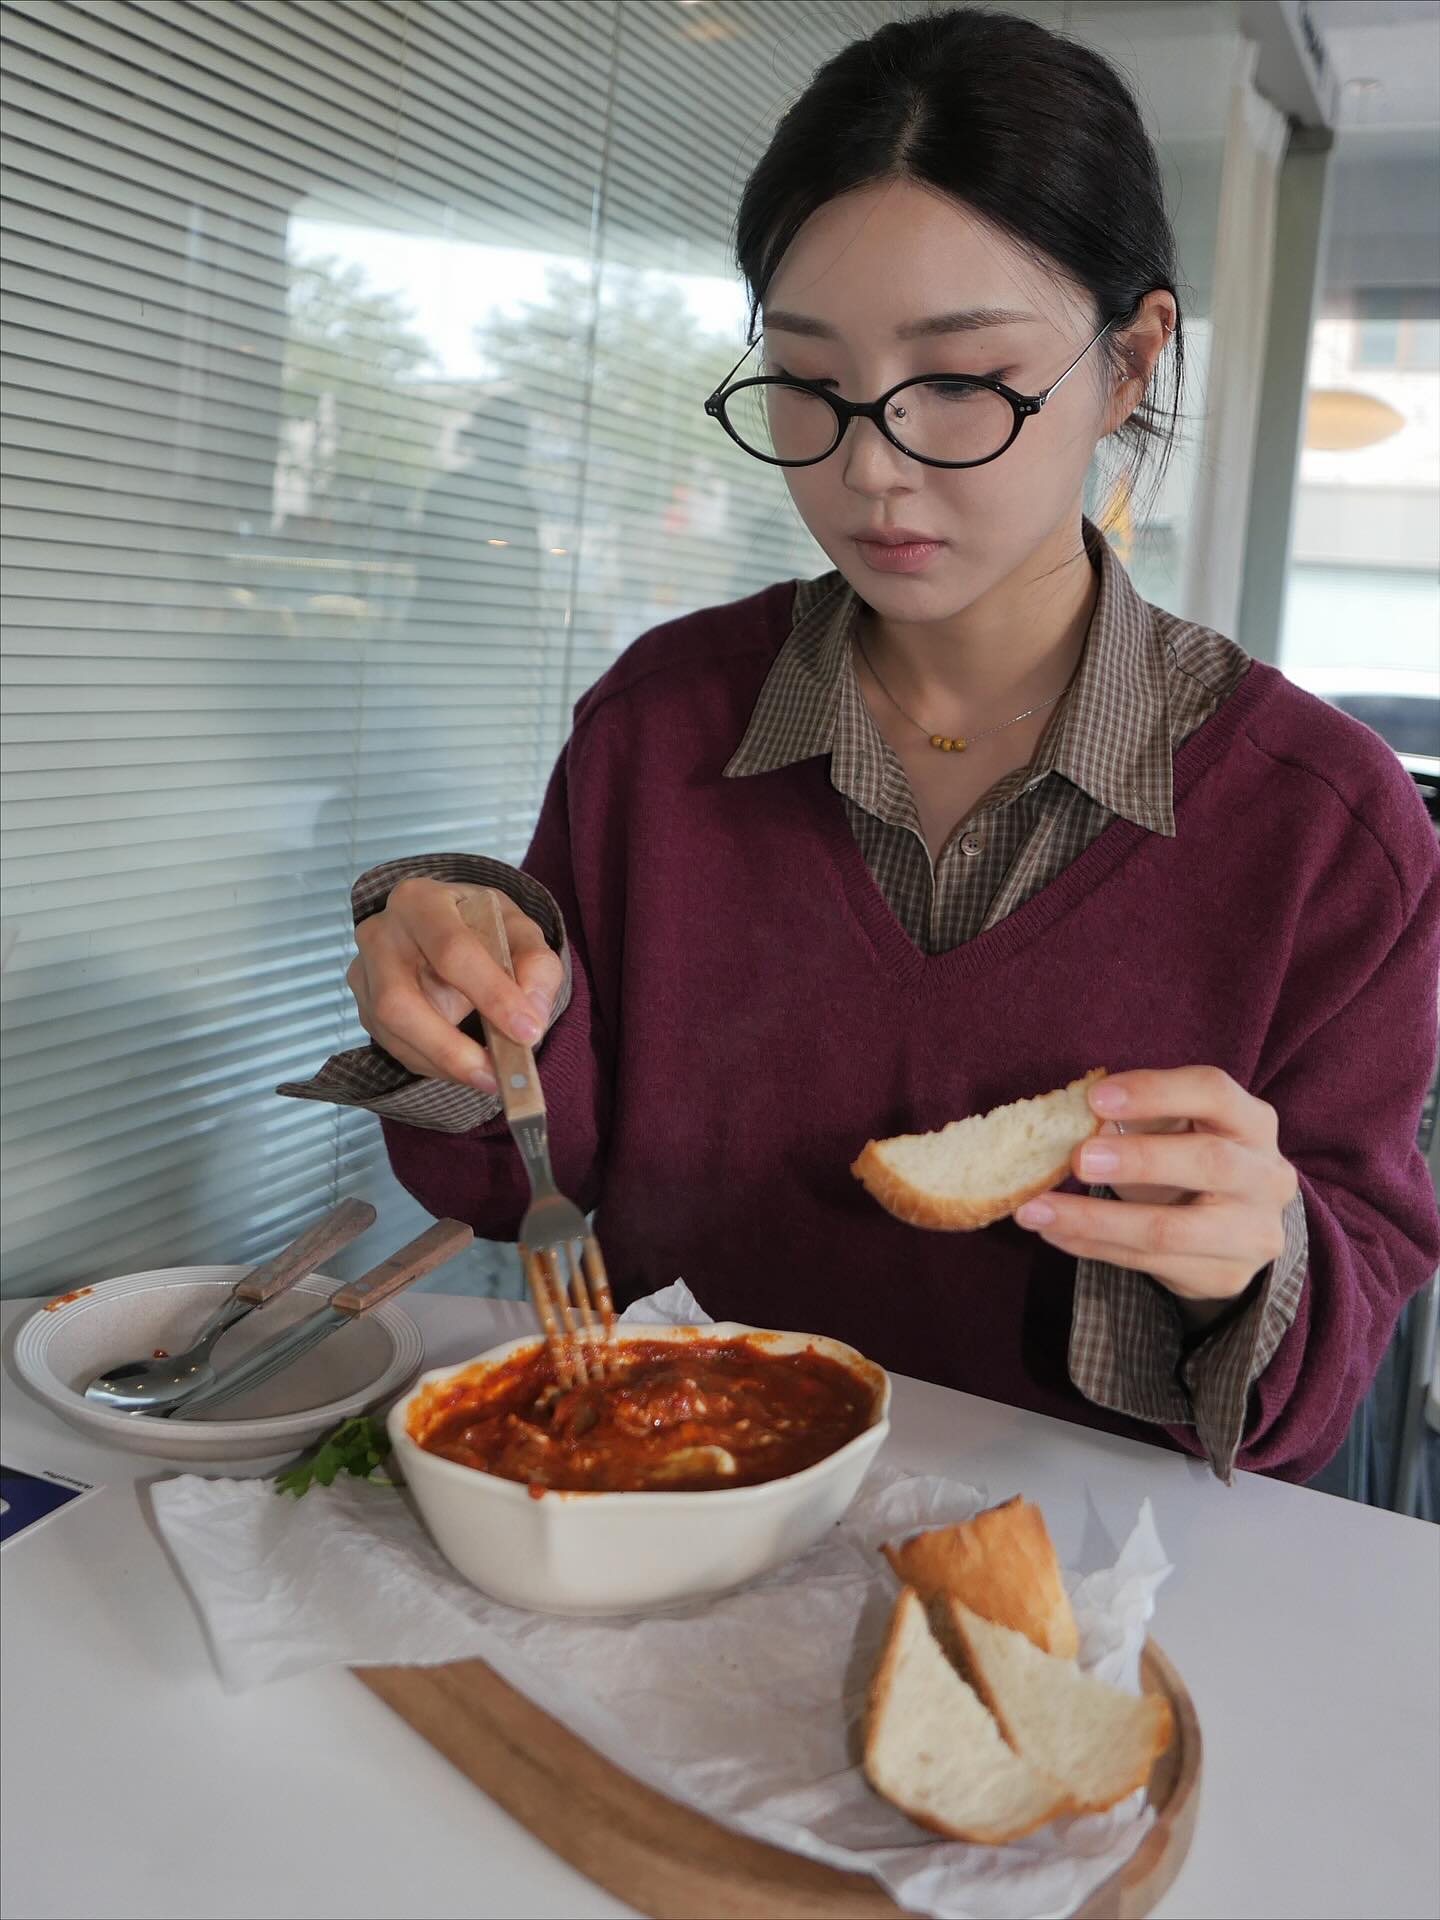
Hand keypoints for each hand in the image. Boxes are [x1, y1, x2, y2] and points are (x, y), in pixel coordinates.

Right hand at [347, 880, 561, 1091]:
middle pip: (399, 1000)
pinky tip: (464, 1066)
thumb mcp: (521, 932)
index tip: (527, 1031)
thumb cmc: (482, 927)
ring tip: (488, 1077)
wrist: (449, 929)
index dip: (491, 994)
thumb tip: (533, 1016)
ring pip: (390, 1029)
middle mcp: (381, 933)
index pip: (453, 950)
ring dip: (442, 1063)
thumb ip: (536, 966)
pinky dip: (432, 1064)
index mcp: (421, 901)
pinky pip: (392, 1045)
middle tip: (495, 1076)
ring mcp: (364, 972)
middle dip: (448, 1047)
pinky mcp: (363, 1005)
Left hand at [1013, 1068, 1297, 1319]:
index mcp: (1252, 1122)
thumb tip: (1066, 1118)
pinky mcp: (1225, 1275)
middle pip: (1209, 1162)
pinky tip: (1053, 1233)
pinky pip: (1148, 1262)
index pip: (1213, 1092)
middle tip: (1078, 1160)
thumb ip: (1131, 1119)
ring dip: (1094, 1219)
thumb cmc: (1189, 1157)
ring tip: (1035, 1210)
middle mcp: (1266, 1176)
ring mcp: (1253, 1233)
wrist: (1236, 1227)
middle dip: (1138, 1160)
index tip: (1095, 1098)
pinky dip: (1092, 1246)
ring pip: (1171, 1228)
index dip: (1155, 1091)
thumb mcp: (1173, 1128)